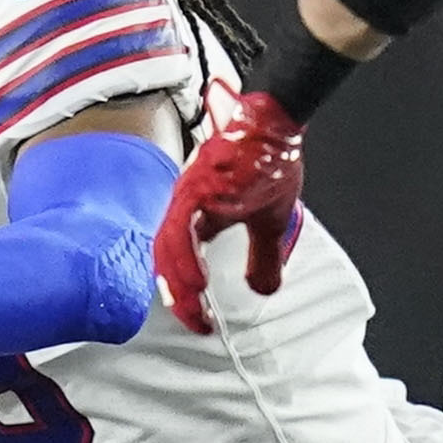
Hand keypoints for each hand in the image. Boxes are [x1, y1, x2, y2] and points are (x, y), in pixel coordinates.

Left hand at [156, 91, 304, 334]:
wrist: (275, 123)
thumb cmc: (269, 161)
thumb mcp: (269, 223)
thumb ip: (262, 257)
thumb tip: (262, 288)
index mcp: (198, 213)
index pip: (177, 259)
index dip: (184, 292)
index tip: (199, 317)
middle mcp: (186, 204)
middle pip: (166, 258)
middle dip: (179, 295)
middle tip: (193, 319)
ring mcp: (188, 194)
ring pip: (168, 246)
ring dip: (179, 282)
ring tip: (193, 307)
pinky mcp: (198, 186)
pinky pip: (180, 228)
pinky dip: (186, 258)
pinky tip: (197, 280)